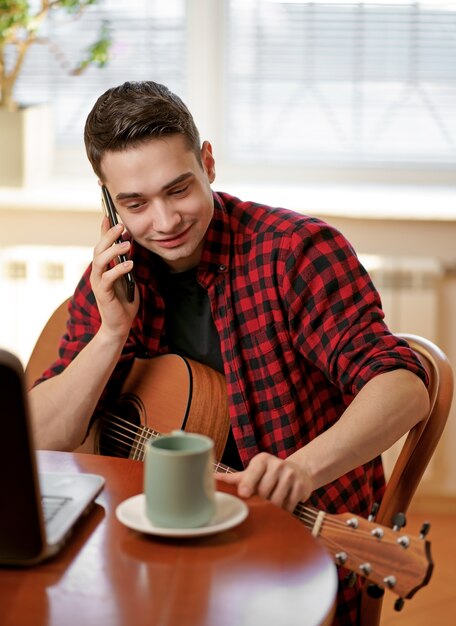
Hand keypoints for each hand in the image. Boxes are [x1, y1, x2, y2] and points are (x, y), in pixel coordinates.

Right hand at [90, 216, 138, 338]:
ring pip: (100, 261)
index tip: (108, 214)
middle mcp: (97, 273)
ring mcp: (98, 283)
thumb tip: (128, 244)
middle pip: (98, 249)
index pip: (101, 245)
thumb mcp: (127, 277)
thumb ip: (125, 262)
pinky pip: (108, 278)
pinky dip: (119, 269)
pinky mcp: (103, 293)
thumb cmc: (124, 301)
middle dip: (108, 236)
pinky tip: (130, 264)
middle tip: (121, 226)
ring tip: (127, 245)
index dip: (103, 229)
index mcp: (103, 268)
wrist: (120, 325)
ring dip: (113, 251)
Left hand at [216, 452, 312, 512]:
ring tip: (272, 504)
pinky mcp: (301, 486)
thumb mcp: (252, 472)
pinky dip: (284, 510)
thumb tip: (212, 479)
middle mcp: (277, 464)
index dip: (248, 483)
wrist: (299, 471)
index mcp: (262, 460)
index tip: (243, 494)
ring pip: (276, 500)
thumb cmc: (269, 474)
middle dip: (261, 500)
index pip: (253, 472)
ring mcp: (290, 475)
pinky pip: (289, 505)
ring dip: (273, 508)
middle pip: (264, 491)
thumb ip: (234, 478)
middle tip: (261, 501)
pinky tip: (284, 505)